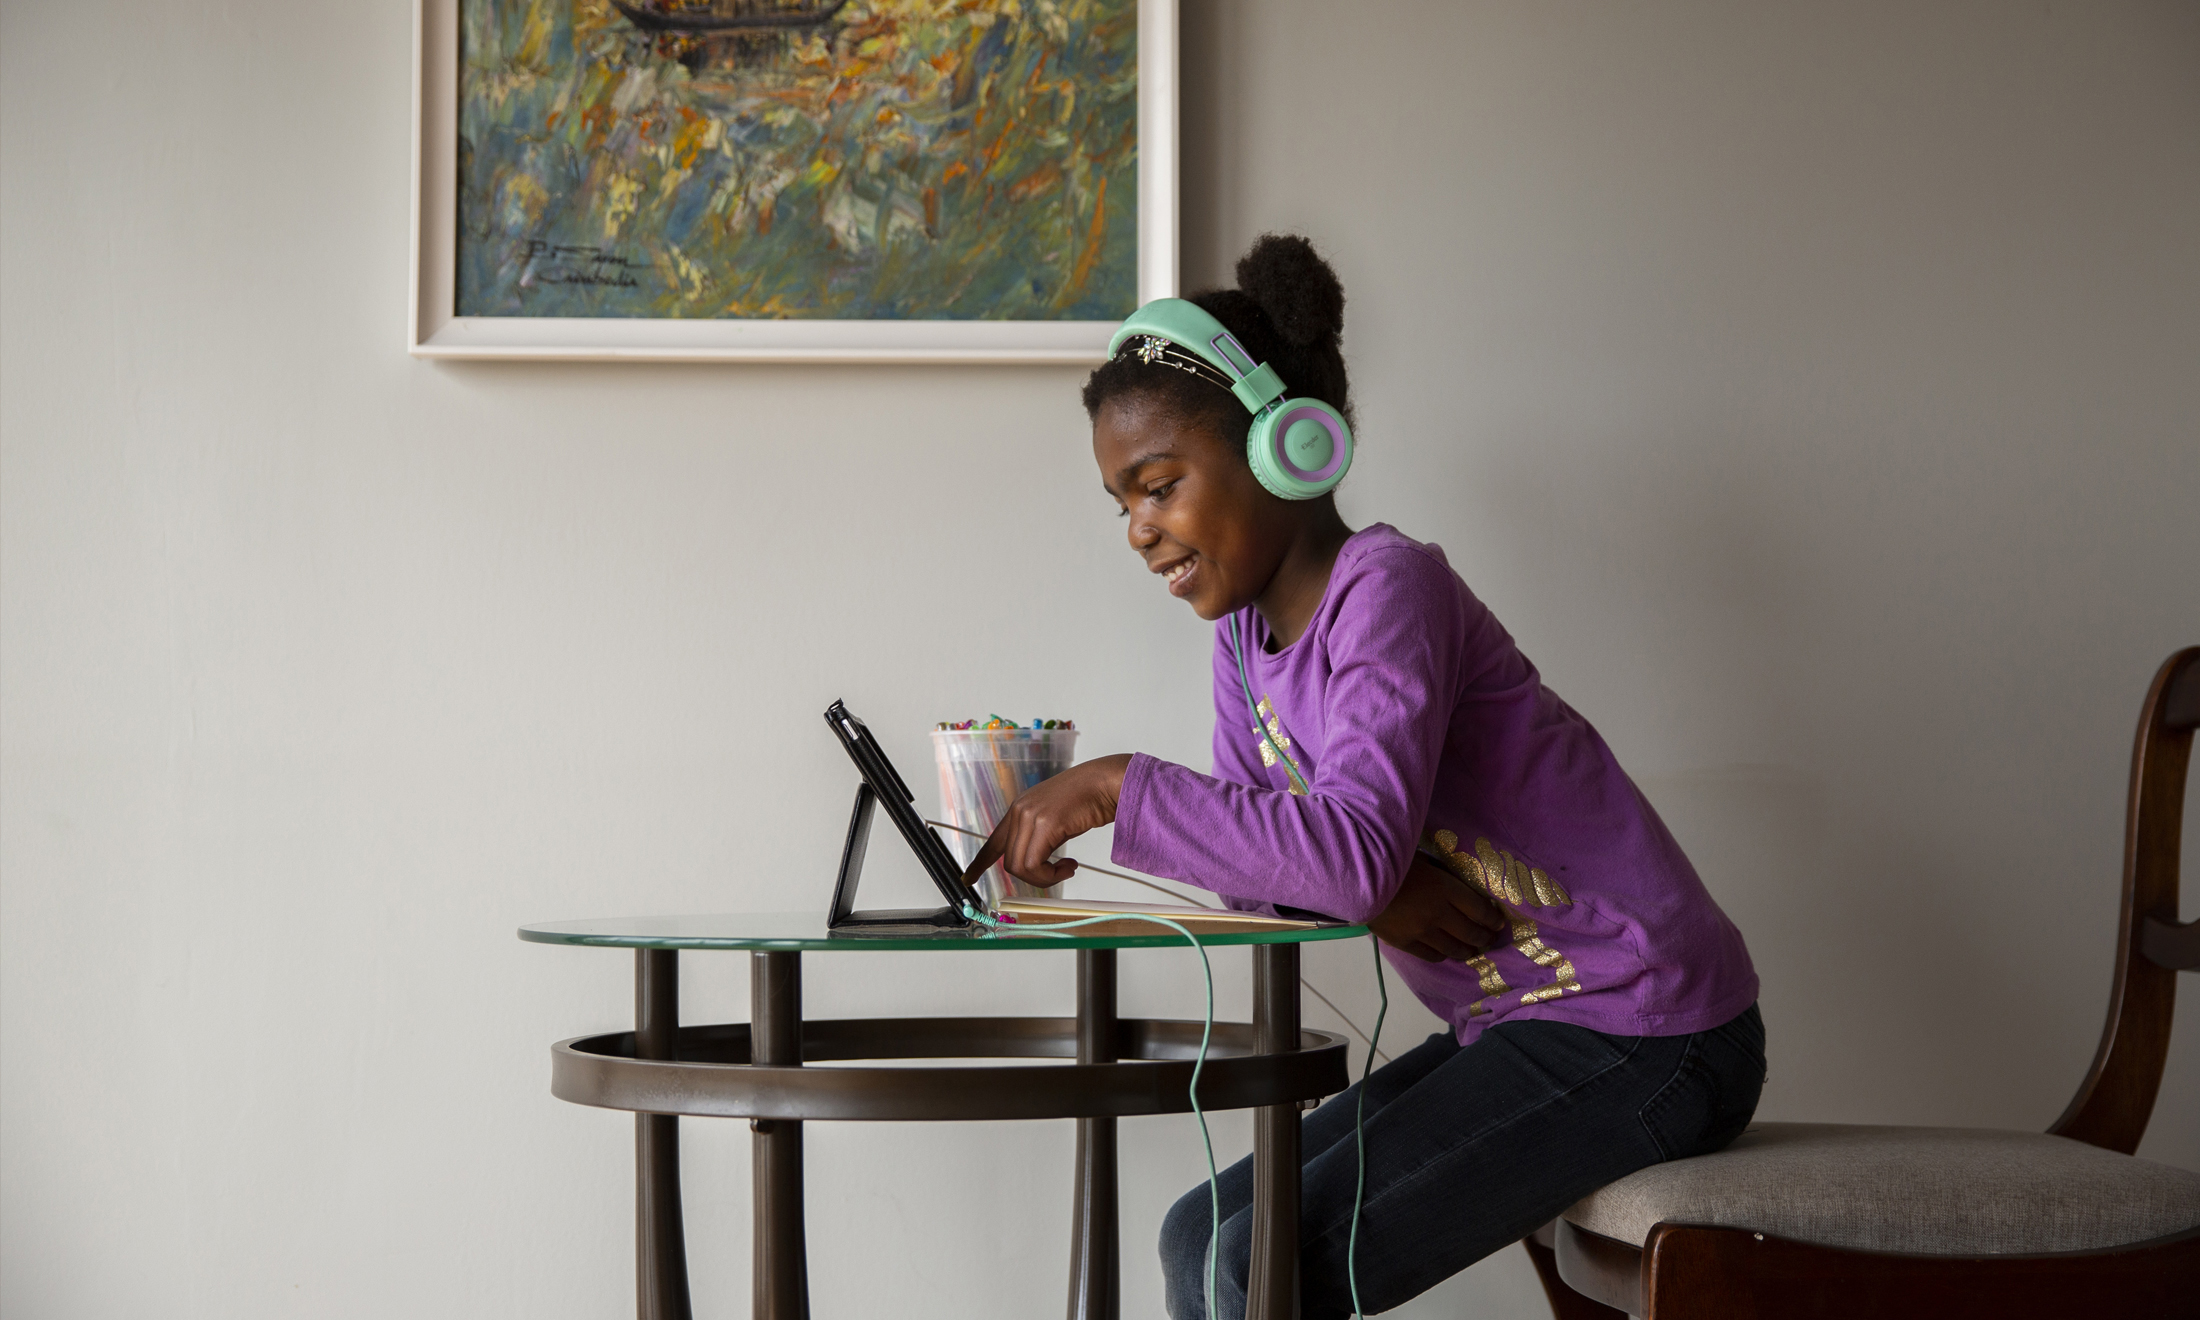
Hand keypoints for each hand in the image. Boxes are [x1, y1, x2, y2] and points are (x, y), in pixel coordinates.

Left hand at [961, 754, 1135, 889]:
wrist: (1108, 782)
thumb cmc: (1090, 798)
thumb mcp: (1057, 816)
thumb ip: (1041, 833)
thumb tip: (1038, 860)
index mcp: (1021, 808)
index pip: (994, 841)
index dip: (980, 862)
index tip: (969, 877)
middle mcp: (1020, 810)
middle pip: (1009, 861)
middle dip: (1033, 876)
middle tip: (1057, 872)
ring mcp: (1030, 816)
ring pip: (1020, 866)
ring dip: (1045, 877)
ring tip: (1066, 868)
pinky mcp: (1045, 824)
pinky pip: (1035, 865)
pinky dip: (1051, 875)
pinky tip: (1069, 865)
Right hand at [1368, 855, 1508, 961]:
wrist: (1355, 880)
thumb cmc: (1390, 861)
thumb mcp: (1421, 858)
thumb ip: (1441, 873)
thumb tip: (1458, 883)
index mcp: (1444, 888)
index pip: (1479, 909)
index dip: (1493, 918)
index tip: (1498, 921)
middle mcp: (1438, 913)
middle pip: (1470, 932)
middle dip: (1485, 937)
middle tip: (1491, 938)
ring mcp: (1421, 931)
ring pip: (1454, 948)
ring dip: (1469, 950)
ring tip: (1474, 950)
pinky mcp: (1404, 943)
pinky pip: (1432, 955)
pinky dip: (1444, 955)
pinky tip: (1448, 952)